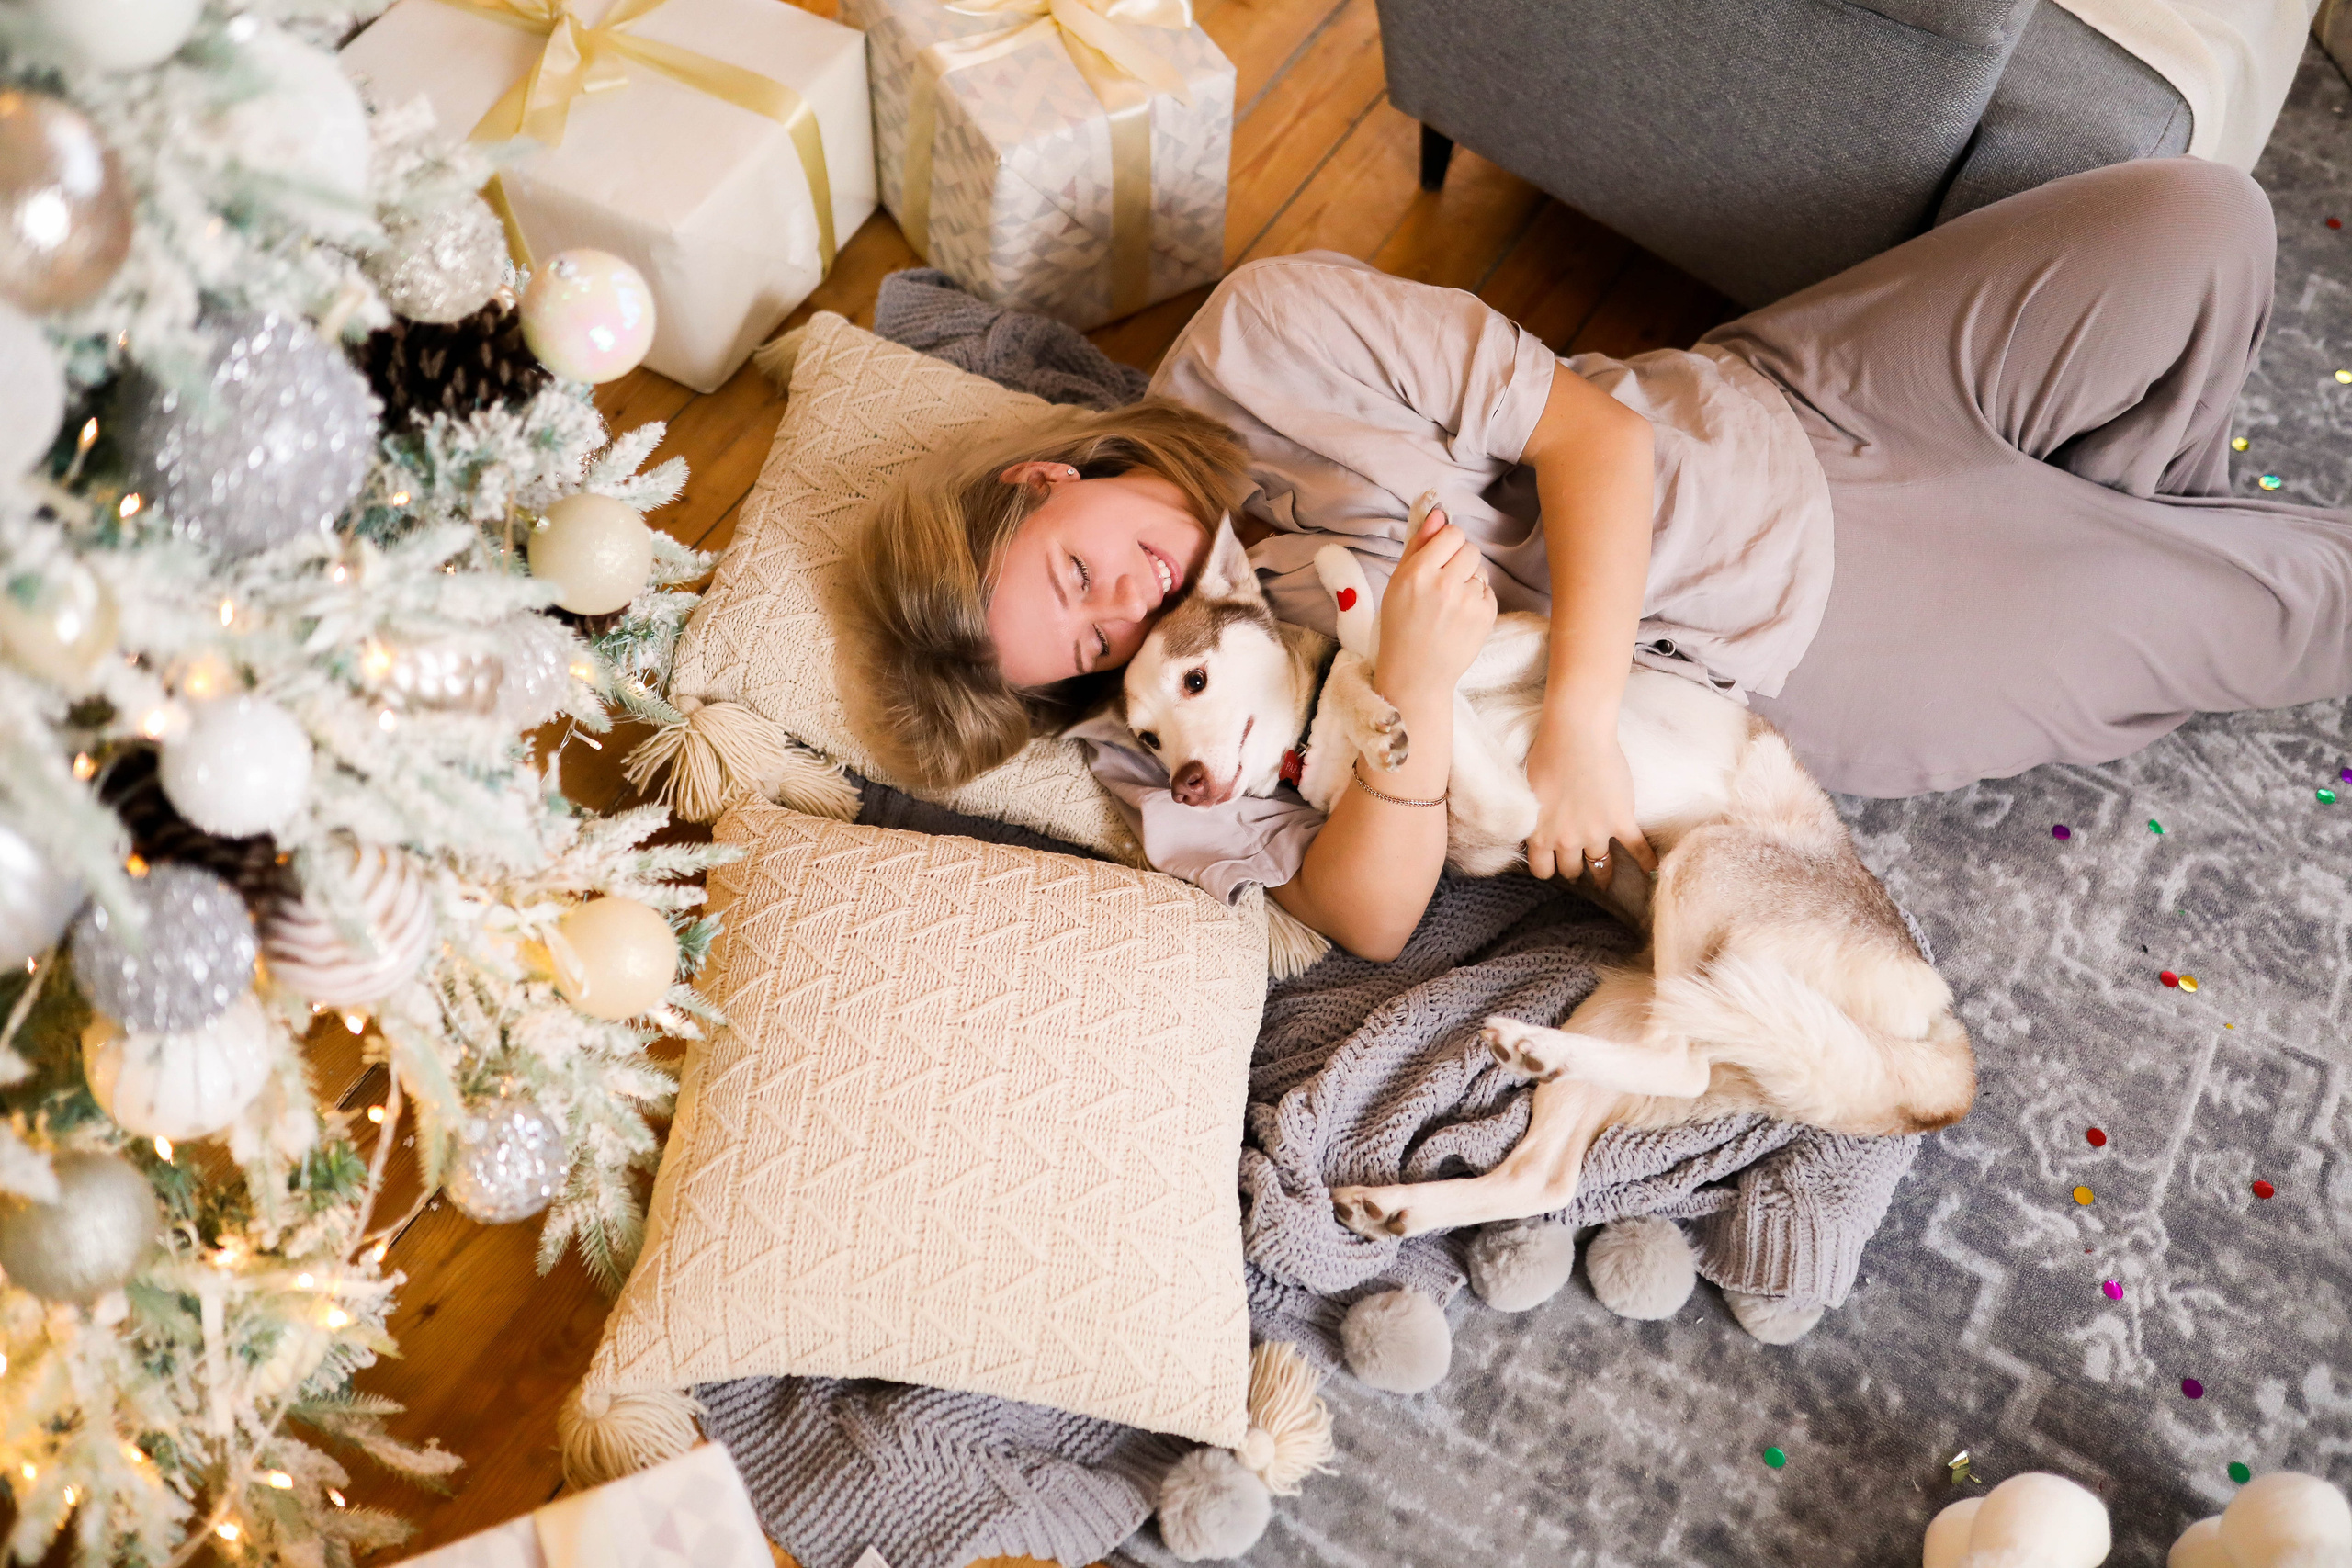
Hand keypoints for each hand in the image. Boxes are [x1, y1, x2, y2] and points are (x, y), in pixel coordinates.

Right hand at [1372, 507, 1495, 707]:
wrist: (1416, 674)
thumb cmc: (1401, 626)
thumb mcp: (1398, 583)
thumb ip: (1418, 545)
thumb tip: (1438, 512)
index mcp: (1417, 572)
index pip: (1452, 533)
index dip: (1448, 543)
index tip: (1440, 557)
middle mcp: (1444, 584)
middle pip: (1470, 549)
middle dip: (1460, 561)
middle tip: (1444, 585)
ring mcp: (1467, 602)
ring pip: (1481, 571)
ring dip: (1469, 583)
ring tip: (1450, 606)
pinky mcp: (1485, 617)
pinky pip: (1488, 592)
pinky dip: (1477, 602)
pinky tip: (1460, 618)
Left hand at [1523, 713, 1657, 887]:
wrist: (1575, 737)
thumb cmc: (1546, 756)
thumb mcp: (1528, 794)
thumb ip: (1533, 818)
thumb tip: (1534, 826)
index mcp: (1540, 834)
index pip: (1542, 870)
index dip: (1548, 869)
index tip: (1553, 865)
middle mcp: (1567, 840)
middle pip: (1571, 870)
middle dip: (1574, 869)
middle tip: (1578, 867)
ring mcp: (1596, 833)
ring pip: (1600, 865)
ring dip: (1602, 872)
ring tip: (1605, 877)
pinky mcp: (1621, 821)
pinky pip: (1637, 848)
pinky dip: (1646, 861)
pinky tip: (1652, 871)